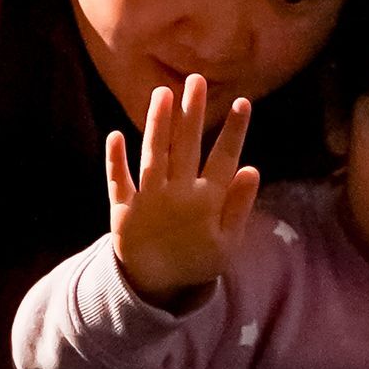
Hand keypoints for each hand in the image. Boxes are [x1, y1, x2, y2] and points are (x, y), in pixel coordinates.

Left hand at [109, 74, 257, 307]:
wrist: (154, 287)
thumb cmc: (195, 260)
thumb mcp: (227, 242)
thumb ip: (239, 206)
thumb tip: (252, 169)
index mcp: (206, 202)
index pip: (223, 159)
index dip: (234, 131)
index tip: (243, 102)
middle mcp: (178, 195)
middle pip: (187, 147)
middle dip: (193, 113)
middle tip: (196, 81)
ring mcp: (149, 200)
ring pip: (155, 155)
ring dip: (159, 123)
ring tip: (163, 92)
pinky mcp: (123, 209)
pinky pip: (118, 181)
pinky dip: (115, 160)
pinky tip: (115, 134)